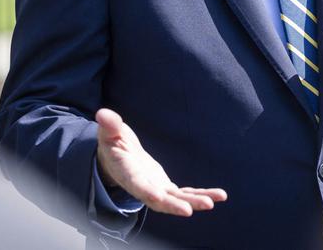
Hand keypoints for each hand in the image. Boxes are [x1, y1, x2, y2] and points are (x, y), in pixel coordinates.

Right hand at [95, 108, 227, 216]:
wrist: (116, 158)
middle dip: (177, 205)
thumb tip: (102, 114)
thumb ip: (109, 126)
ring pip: (176, 199)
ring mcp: (156, 188)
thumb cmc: (111, 144)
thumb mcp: (109, 134)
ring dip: (195, 201)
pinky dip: (200, 193)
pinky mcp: (165, 186)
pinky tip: (219, 196)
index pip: (140, 188)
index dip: (153, 195)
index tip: (164, 200)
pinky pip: (184, 193)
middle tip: (196, 208)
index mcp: (129, 175)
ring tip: (214, 201)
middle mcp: (143, 187)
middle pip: (161, 200)